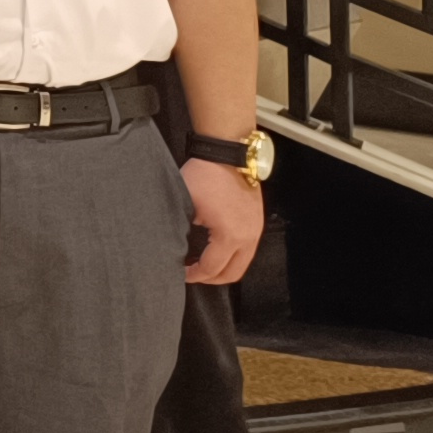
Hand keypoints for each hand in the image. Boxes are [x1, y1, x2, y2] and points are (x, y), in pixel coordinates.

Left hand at [182, 157, 262, 286]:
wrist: (228, 154)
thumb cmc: (204, 177)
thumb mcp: (185, 205)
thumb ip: (182, 230)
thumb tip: (175, 247)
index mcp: (229, 236)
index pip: (211, 268)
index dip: (194, 275)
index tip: (180, 272)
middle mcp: (248, 238)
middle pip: (232, 274)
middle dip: (211, 278)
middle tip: (193, 274)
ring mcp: (256, 231)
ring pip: (242, 263)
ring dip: (223, 268)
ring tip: (202, 263)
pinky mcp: (257, 223)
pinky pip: (247, 250)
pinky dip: (232, 255)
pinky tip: (215, 249)